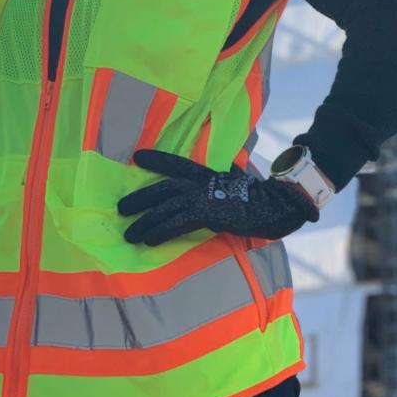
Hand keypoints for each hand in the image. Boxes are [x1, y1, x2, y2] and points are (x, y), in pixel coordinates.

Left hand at [118, 150, 319, 245]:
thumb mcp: (239, 181)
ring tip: (127, 232)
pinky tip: (147, 240)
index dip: (158, 159)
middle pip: (164, 187)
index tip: (138, 156)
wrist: (276, 204)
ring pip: (165, 207)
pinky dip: (160, 231)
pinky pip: (176, 223)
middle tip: (120, 206)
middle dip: (140, 197)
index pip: (178, 163)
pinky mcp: (207, 213)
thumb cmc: (260, 196)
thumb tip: (225, 177)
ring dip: (144, 220)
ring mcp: (204, 196)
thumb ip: (225, 180)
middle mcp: (202, 182)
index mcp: (208, 174)